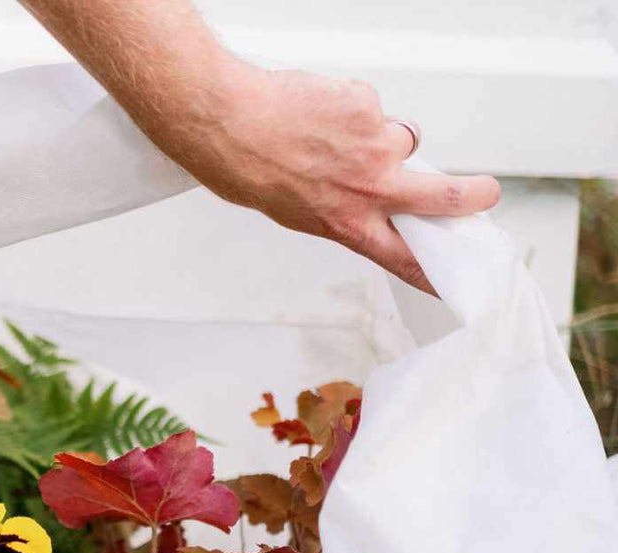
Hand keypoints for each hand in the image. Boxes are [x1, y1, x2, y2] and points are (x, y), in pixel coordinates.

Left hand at [159, 65, 499, 292]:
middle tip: (484, 192)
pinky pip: (374, 107)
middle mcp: (371, 191)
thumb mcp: (302, 212)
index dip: (436, 272)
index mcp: (351, 225)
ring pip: (404, 139)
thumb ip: (348, 210)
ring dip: (381, 136)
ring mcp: (375, 148)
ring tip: (336, 136)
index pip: (405, 259)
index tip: (458, 281)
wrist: (232, 128)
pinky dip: (353, 107)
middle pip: (446, 197)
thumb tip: (378, 201)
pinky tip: (320, 112)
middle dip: (474, 196)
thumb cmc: (256, 172)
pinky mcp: (370, 110)